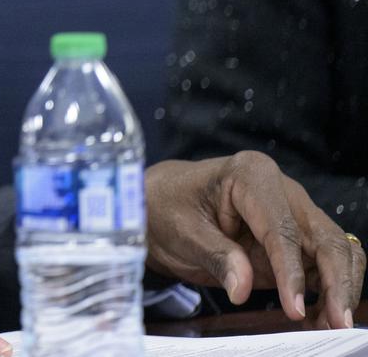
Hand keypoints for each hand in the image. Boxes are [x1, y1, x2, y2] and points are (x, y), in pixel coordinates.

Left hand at [146, 151, 365, 327]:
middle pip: (325, 237)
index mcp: (251, 175)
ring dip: (340, 289)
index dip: (291, 271)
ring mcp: (293, 213)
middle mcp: (282, 190)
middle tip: (337, 324)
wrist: (161, 202)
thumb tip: (242, 288)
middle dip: (337, 282)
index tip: (294, 309)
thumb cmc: (167, 207)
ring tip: (331, 326)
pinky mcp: (295, 238)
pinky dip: (331, 290)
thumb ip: (215, 256)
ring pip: (337, 250)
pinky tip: (320, 318)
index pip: (282, 229)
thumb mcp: (182, 231)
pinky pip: (325, 263)